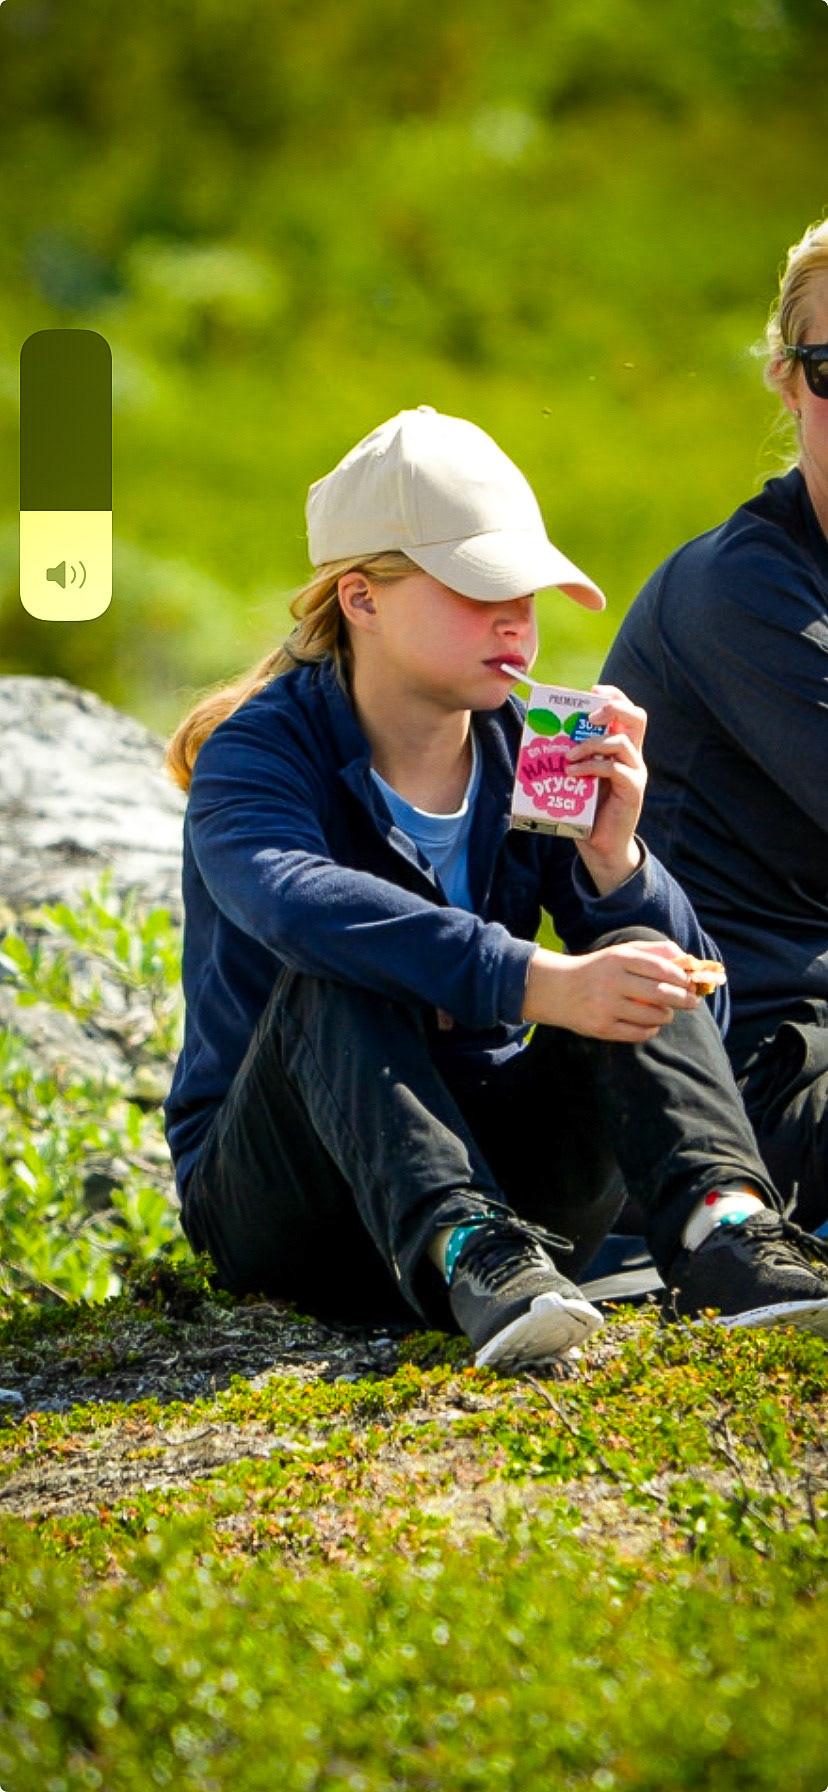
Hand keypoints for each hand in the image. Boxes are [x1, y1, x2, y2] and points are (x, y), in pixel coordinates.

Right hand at [523, 938, 699, 1041]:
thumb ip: (654, 951)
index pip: (661, 968)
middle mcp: (612, 981)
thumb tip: (688, 960)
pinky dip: (651, 1029)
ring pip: (653, 1016)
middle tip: (692, 1002)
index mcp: (618, 958)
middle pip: (661, 993)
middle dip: (683, 999)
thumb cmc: (598, 970)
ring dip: (667, 1016)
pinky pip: (639, 1033)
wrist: (557, 989)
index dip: (682, 978)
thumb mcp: (621, 952)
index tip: (691, 984)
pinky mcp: (601, 1028)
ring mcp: (606, 1006)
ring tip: (667, 1013)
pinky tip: (650, 1024)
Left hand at [567, 685, 647, 893]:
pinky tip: (572, 773)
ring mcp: (635, 772)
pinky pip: (614, 769)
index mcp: (621, 746)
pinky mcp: (633, 790)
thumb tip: (536, 731)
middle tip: (588, 717)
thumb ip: (568, 753)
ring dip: (591, 743)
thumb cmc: (586, 808)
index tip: (590, 692)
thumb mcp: (576, 774)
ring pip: (621, 742)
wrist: (601, 846)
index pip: (626, 709)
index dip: (612, 695)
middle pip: (637, 717)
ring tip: (568, 755)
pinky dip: (591, 767)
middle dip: (612, 708)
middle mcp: (633, 755)